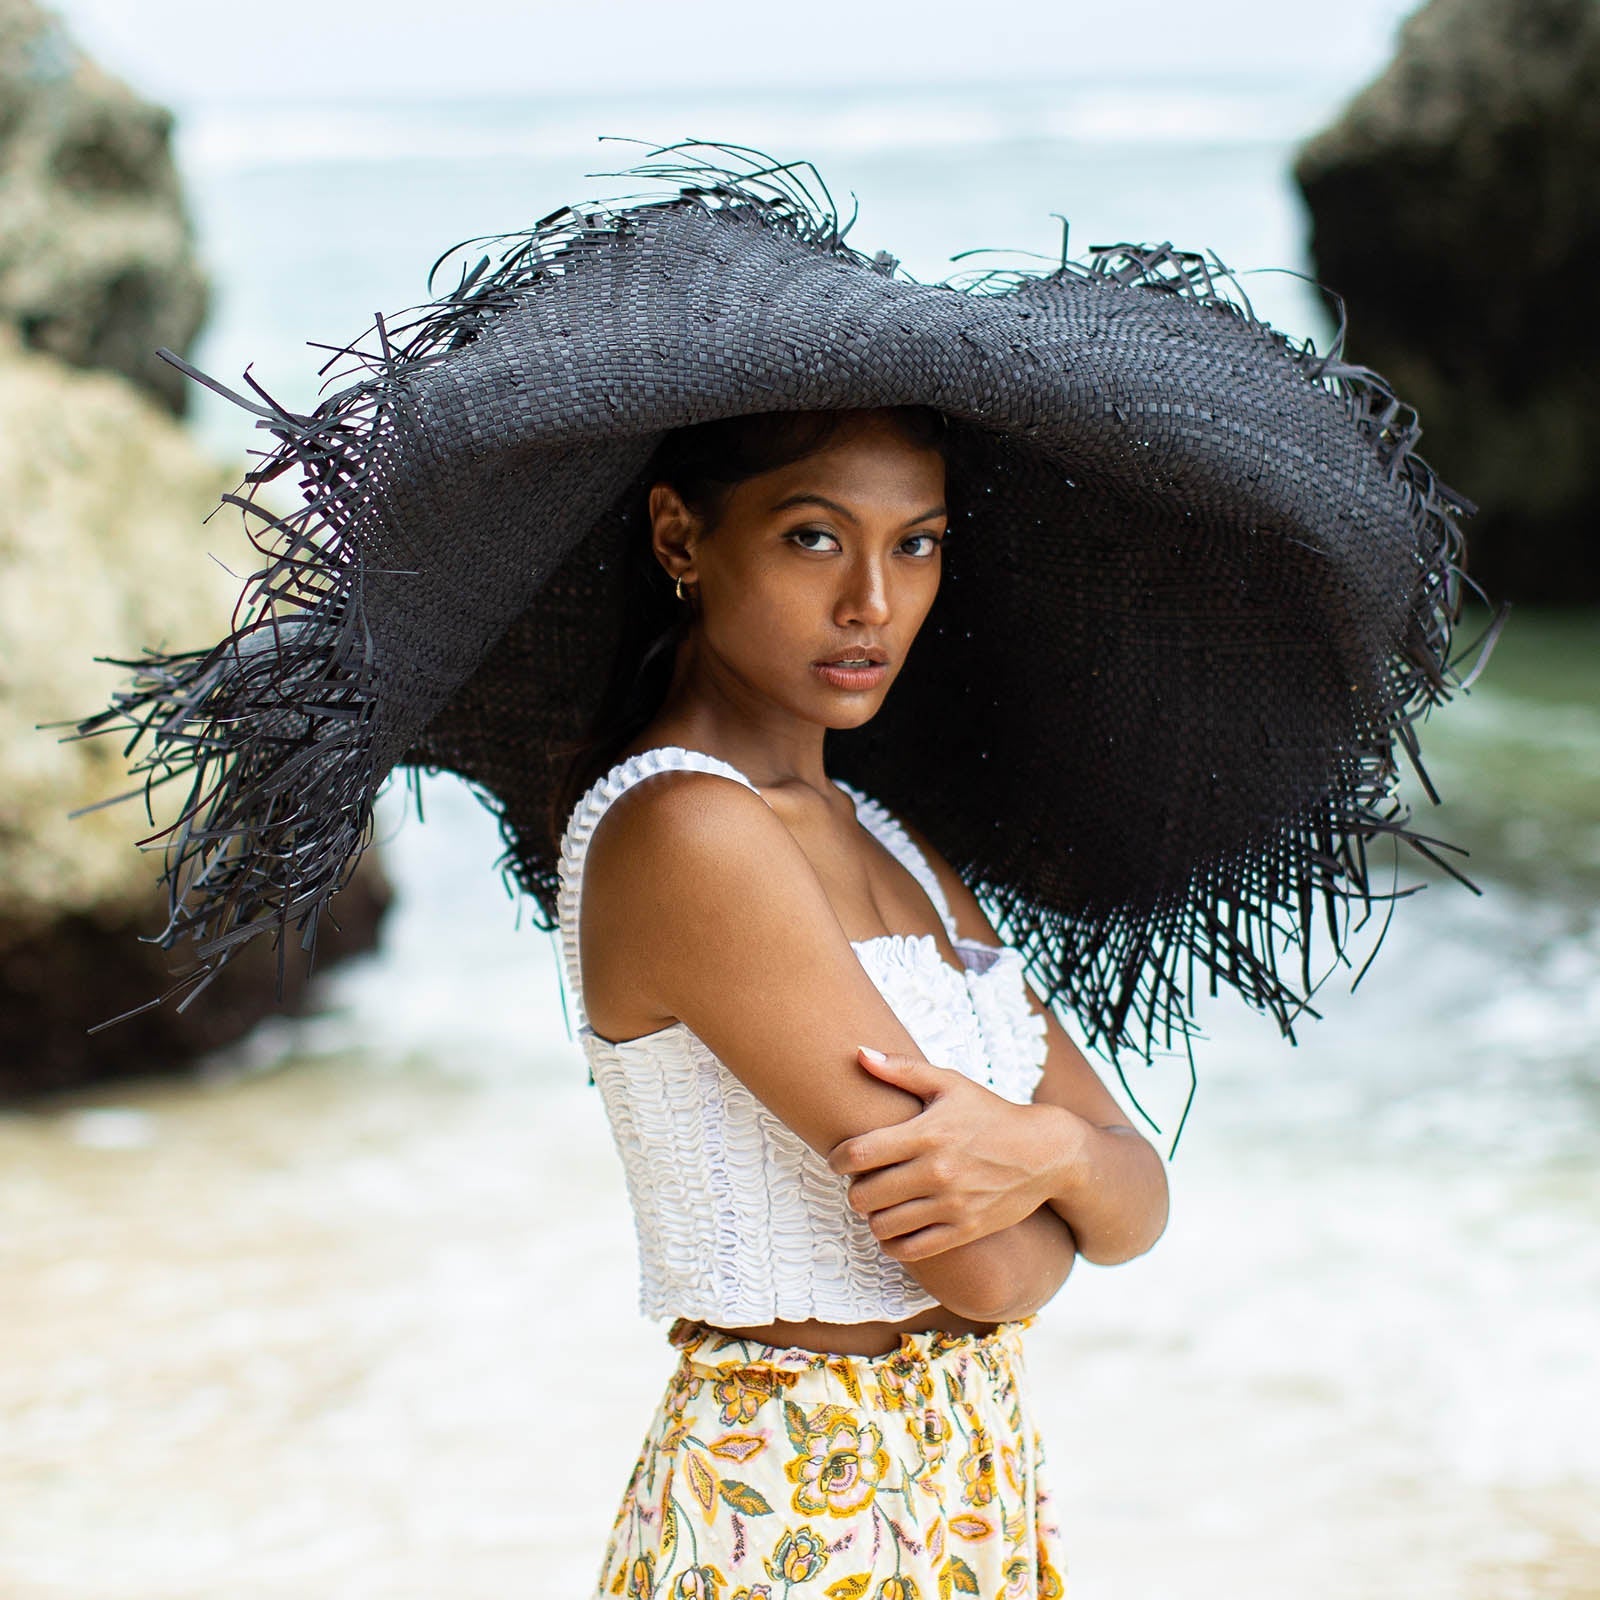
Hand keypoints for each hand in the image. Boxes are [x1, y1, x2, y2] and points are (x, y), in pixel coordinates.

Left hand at [826, 1047, 1083, 1261]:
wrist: (1045, 1153)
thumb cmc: (990, 1113)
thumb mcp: (950, 1083)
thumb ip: (902, 1069)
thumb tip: (858, 1053)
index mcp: (926, 1133)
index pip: (858, 1154)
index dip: (837, 1159)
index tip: (838, 1159)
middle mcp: (936, 1172)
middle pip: (864, 1195)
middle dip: (854, 1190)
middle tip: (862, 1182)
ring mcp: (951, 1204)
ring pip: (883, 1226)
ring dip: (873, 1217)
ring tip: (880, 1204)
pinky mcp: (965, 1229)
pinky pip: (911, 1250)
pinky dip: (894, 1243)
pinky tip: (896, 1228)